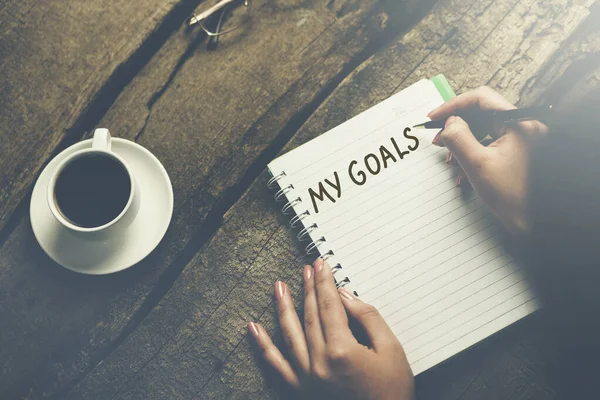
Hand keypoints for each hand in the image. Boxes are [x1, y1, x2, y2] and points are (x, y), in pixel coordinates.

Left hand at [248, 258, 413, 399]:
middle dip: (308, 289)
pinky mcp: (301, 390)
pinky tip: (254, 329)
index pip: (330, 306)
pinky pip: (277, 365)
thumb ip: (367, 318)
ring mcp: (307, 378)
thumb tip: (344, 296)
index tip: (321, 265)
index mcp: (342, 352)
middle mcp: (319, 364)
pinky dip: (263, 346)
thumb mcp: (391, 349)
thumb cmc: (393, 391)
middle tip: (306, 269)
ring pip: (290, 334)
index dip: (324, 282)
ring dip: (283, 308)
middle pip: (310, 316)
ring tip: (279, 287)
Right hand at [428, 86, 547, 236]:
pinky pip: (489, 141)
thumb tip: (449, 122)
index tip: (434, 117)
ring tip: (451, 161)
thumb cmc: (512, 196)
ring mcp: (521, 137)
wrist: (532, 222)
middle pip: (481, 113)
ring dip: (463, 142)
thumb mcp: (477, 164)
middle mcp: (523, 125)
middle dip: (456, 127)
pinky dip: (472, 152)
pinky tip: (462, 169)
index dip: (454, 105)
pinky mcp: (517, 149)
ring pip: (483, 129)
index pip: (481, 98)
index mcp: (519, 123)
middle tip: (438, 139)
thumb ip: (459, 138)